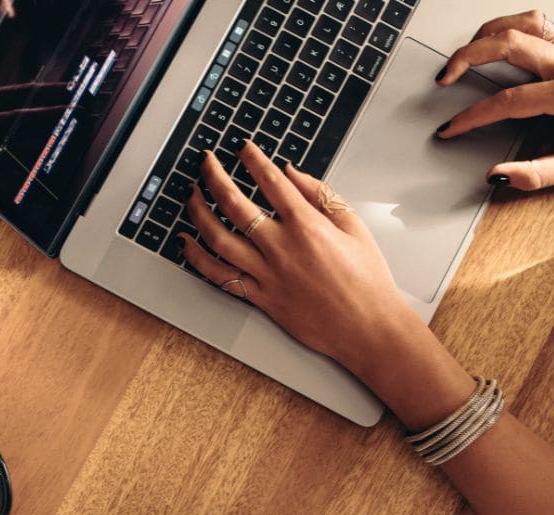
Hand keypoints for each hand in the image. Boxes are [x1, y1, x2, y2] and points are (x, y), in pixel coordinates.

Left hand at [180, 143, 407, 367]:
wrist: (367, 327)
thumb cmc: (367, 279)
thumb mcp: (353, 225)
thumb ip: (320, 194)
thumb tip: (290, 171)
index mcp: (307, 226)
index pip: (270, 181)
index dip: (252, 159)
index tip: (243, 148)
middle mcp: (282, 248)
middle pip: (234, 204)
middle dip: (213, 176)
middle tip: (206, 161)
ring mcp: (267, 275)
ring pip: (218, 238)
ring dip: (198, 212)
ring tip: (191, 195)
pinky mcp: (260, 298)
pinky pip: (220, 276)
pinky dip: (197, 258)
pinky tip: (186, 242)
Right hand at [433, 10, 553, 189]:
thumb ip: (538, 173)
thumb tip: (499, 176)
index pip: (507, 100)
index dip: (472, 116)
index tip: (451, 129)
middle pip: (508, 43)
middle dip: (467, 57)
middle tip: (444, 77)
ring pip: (523, 24)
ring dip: (487, 34)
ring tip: (464, 55)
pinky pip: (538, 25)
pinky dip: (511, 28)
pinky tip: (498, 42)